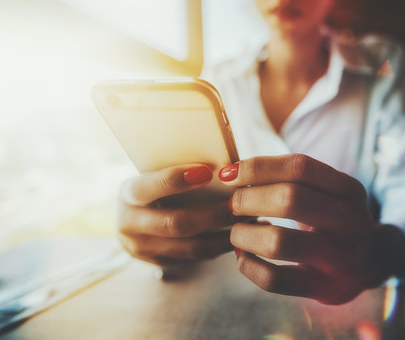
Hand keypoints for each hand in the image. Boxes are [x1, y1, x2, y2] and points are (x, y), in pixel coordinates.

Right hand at [117, 164, 237, 267]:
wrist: (136, 217)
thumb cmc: (157, 188)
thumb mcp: (156, 175)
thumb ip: (180, 173)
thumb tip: (225, 167)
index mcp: (129, 194)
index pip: (149, 187)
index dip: (176, 180)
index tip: (207, 172)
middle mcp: (130, 224)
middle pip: (176, 223)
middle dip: (214, 215)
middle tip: (241, 204)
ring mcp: (142, 248)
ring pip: (190, 247)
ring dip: (224, 236)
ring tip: (249, 222)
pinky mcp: (159, 263)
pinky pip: (196, 257)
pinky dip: (220, 247)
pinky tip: (239, 236)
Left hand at [220, 154, 404, 303]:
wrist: (368, 265)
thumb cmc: (332, 220)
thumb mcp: (327, 193)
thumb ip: (291, 179)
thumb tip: (232, 172)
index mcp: (350, 191)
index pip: (300, 168)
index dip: (259, 167)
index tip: (229, 174)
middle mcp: (351, 222)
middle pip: (290, 199)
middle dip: (249, 199)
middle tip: (233, 205)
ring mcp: (341, 259)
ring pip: (279, 242)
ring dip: (245, 234)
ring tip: (236, 232)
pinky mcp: (324, 289)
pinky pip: (275, 280)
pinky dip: (248, 266)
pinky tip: (243, 257)